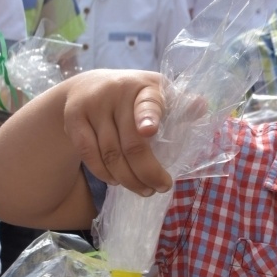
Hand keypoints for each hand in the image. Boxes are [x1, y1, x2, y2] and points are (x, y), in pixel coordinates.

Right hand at [63, 70, 172, 195]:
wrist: (86, 86)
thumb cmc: (133, 96)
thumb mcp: (157, 94)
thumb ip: (180, 106)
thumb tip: (202, 106)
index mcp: (145, 86)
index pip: (148, 103)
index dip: (148, 117)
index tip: (150, 131)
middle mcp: (117, 92)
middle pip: (131, 142)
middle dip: (148, 172)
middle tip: (161, 187)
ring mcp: (93, 105)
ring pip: (110, 154)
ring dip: (128, 179)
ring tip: (143, 190)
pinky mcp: (74, 119)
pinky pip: (89, 155)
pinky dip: (104, 173)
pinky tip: (116, 182)